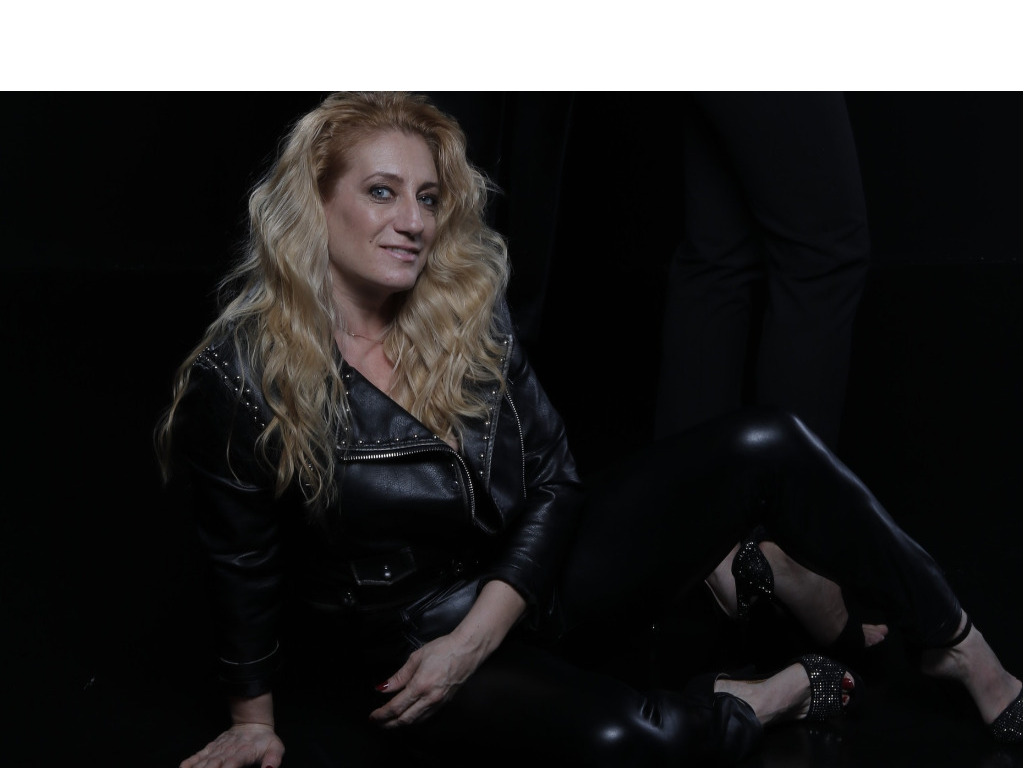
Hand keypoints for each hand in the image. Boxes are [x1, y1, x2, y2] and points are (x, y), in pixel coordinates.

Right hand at [180, 723, 284, 767]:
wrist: (252, 724)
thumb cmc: (265, 740)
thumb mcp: (276, 748)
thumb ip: (273, 758)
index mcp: (244, 752)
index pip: (234, 762)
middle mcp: (228, 751)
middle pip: (214, 764)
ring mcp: (218, 749)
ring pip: (205, 761)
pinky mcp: (211, 748)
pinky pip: (199, 755)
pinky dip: (190, 762)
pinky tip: (182, 767)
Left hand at [368, 633, 483, 727]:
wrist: (468, 649)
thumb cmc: (444, 649)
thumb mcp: (416, 657)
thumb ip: (399, 676)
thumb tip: (384, 687)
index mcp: (420, 685)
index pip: (395, 706)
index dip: (382, 714)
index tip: (373, 716)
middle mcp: (429, 698)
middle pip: (404, 719)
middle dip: (388, 724)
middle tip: (377, 723)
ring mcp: (438, 702)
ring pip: (416, 721)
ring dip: (400, 724)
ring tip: (390, 722)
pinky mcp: (445, 702)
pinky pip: (427, 717)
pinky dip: (414, 720)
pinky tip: (409, 717)